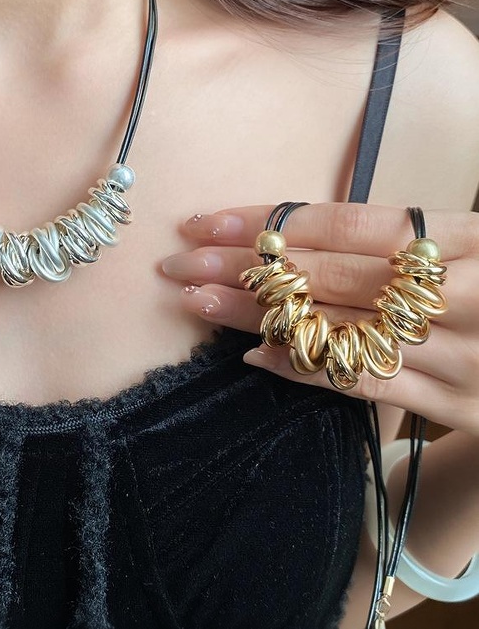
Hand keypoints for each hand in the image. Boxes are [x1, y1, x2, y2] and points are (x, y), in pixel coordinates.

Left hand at [160, 203, 478, 437]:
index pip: (353, 222)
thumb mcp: (475, 246)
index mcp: (474, 239)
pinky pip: (369, 388)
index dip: (276, 221)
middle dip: (250, 269)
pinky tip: (255, 357)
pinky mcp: (462, 408)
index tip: (209, 220)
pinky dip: (307, 371)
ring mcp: (466, 357)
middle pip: (337, 275)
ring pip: (343, 331)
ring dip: (261, 319)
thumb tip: (300, 232)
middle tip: (180, 261)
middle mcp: (469, 294)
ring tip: (197, 302)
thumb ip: (409, 240)